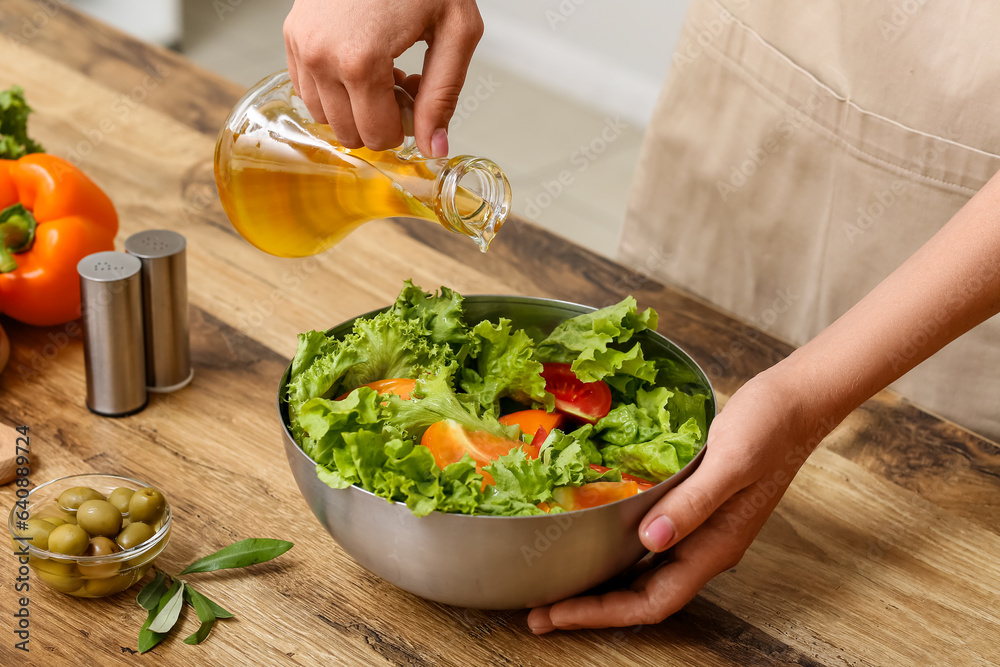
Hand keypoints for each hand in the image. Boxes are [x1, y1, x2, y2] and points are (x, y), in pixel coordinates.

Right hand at [283, 0, 483, 156]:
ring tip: (382, 71)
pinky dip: (333, 89)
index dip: (404, 128)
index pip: (378, 135)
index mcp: (361, 60)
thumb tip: (434, 149)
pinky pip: (306, 89)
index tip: (417, 101)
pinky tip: (359, 62)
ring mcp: (301, 45)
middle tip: (403, 84)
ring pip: (324, 115)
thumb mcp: (456, 32)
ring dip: (354, 106)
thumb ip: (444, 96)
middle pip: (350, 132)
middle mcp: (322, 56)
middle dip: (379, 120)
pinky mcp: (291, 34)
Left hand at [527, 369, 824, 632]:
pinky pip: (648, 544)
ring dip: (600, 584)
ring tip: (556, 585)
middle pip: (642, 597)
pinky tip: (591, 540)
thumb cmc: (768, 427)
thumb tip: (651, 541)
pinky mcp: (694, 508)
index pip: (653, 602)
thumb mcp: (731, 460)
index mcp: (715, 546)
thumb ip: (694, 502)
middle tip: (538, 612)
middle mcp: (705, 546)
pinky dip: (616, 551)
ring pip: (643, 574)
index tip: (557, 614)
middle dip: (590, 608)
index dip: (603, 614)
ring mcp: (700, 530)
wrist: (795, 403)